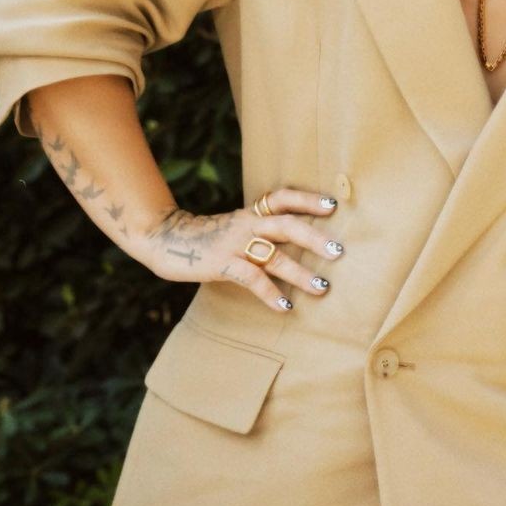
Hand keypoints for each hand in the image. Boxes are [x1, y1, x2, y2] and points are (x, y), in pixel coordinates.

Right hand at [138, 186, 345, 313]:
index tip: (332, 205)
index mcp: (252, 213)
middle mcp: (247, 224)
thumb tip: (300, 242)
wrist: (167, 240)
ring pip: (273, 255)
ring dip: (299, 272)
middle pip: (286, 224)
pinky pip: (251, 278)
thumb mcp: (238, 226)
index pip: (283, 198)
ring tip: (322, 287)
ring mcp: (234, 243)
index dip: (307, 199)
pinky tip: (286, 307)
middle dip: (313, 237)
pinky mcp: (222, 263)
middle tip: (338, 251)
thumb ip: (263, 230)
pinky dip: (270, 293)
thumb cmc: (210, 237)